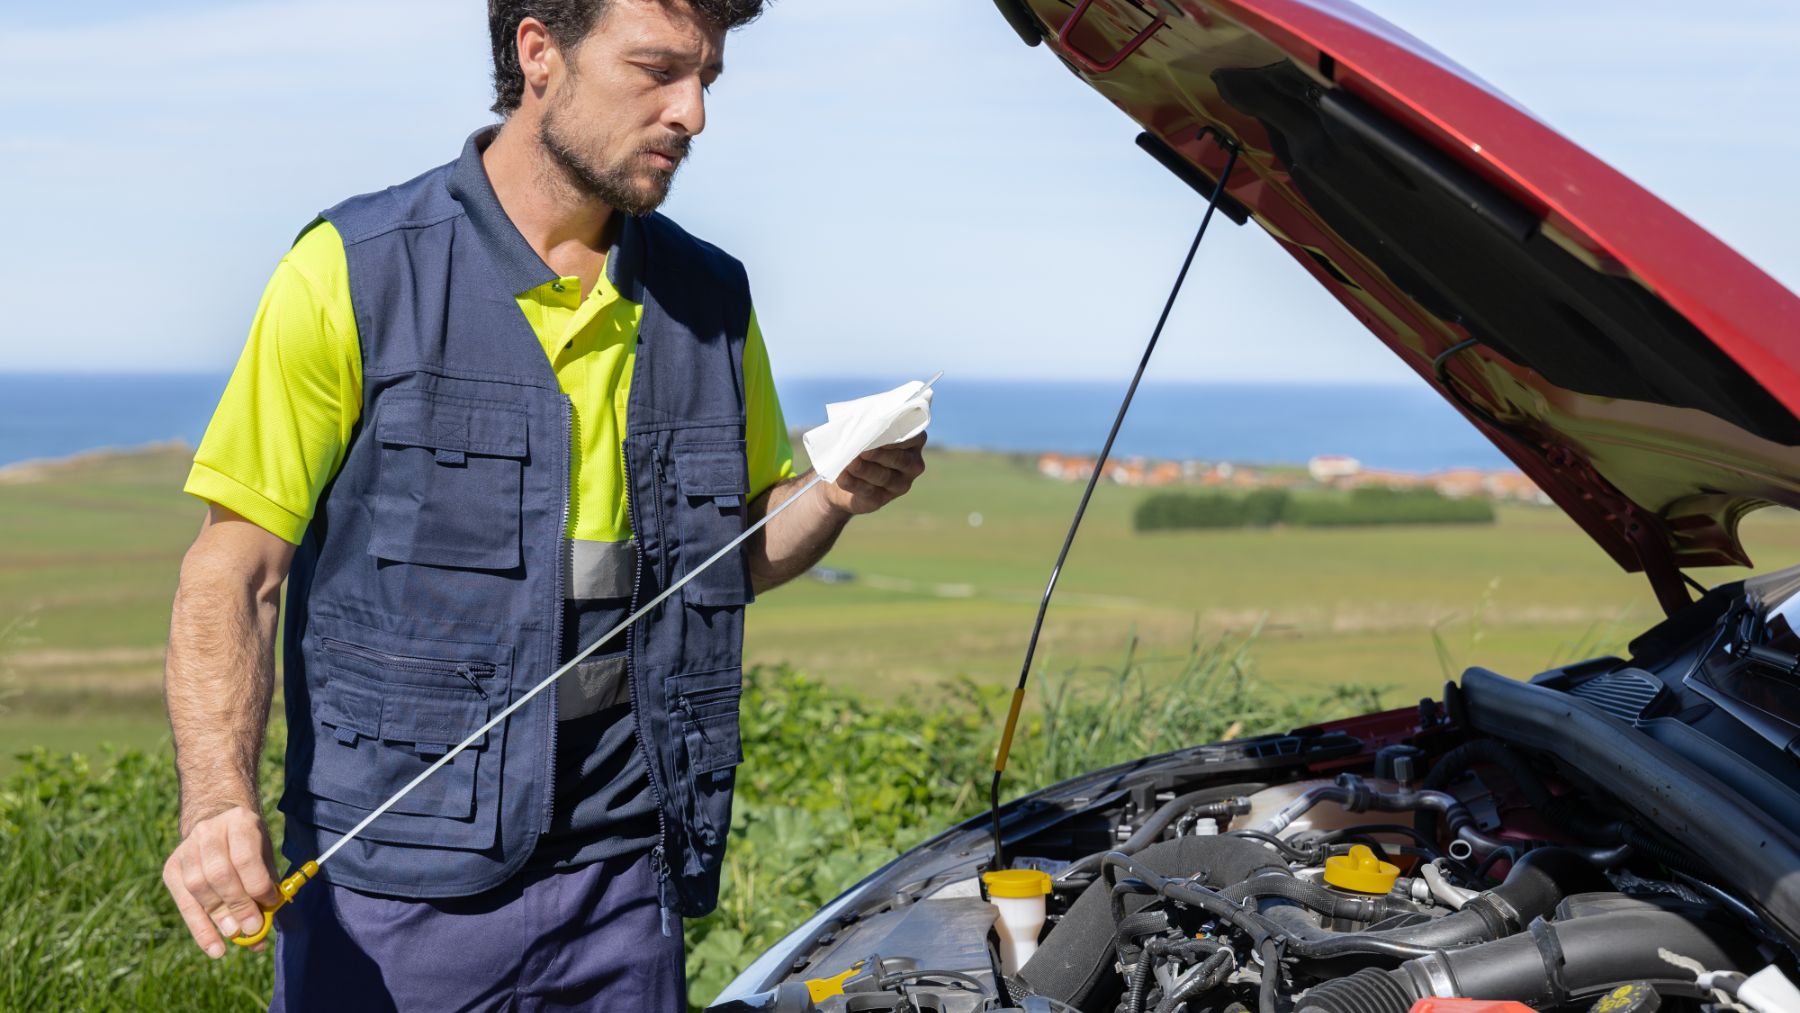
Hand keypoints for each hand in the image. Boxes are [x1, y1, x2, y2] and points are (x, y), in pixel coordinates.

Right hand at [162, 805, 279, 956]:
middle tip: (252, 928)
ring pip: (198, 887)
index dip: (257, 885)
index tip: (270, 905)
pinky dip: (200, 928)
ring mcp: (186, 849)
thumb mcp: (265, 858)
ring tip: (234, 934)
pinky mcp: (171, 868)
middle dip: (237, 904)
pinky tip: (214, 947)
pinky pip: (184, 903)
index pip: (245, 857)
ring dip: (217, 916)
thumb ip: (267, 891)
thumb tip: (260, 938)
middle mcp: (208, 832)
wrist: (218, 823)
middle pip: (219, 874)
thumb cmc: (249, 847)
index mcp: (238, 822)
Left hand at [821, 433, 926, 515]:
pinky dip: (853, 482)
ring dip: (865, 469)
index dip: (898, 436)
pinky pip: (867, 491)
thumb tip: (860, 420)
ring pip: (883, 476)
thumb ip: (869, 424)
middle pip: (899, 459)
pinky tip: (843, 475)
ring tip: (850, 462)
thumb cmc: (859, 441)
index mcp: (914, 442)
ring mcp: (898, 485)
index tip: (882, 432)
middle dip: (880, 454)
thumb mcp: (866, 429)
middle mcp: (912, 465)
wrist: (842, 473)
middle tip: (863, 450)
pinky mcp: (880, 500)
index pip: (914, 438)